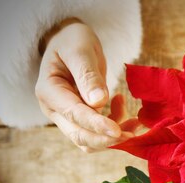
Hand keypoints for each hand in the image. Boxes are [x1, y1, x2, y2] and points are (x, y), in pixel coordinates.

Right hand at [35, 19, 124, 151]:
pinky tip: (122, 103)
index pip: (74, 114)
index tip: (117, 131)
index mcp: (49, 91)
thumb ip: (88, 75)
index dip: (96, 125)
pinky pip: (98, 133)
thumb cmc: (72, 41)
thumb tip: (99, 102)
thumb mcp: (80, 51)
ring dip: (113, 138)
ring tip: (135, 122)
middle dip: (106, 139)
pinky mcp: (80, 120)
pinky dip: (115, 127)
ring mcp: (66, 117)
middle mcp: (54, 109)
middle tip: (132, 134)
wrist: (70, 43)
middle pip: (79, 135)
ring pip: (90, 140)